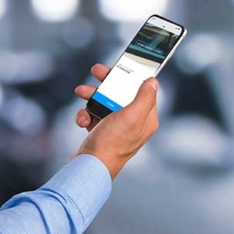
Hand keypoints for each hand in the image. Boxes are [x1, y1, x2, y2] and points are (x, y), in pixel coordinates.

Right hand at [69, 64, 159, 179]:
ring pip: (104, 102)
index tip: (123, 65)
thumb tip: (153, 82)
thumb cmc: (112, 144)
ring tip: (81, 92)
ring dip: (91, 97)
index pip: (143, 90)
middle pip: (121, 94)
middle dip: (106, 83)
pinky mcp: (101, 132)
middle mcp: (132, 122)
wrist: (89, 167)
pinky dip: (85, 114)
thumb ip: (144, 98)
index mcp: (145, 119)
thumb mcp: (131, 117)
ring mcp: (116, 127)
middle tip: (96, 71)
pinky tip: (82, 120)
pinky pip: (93, 115)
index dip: (132, 76)